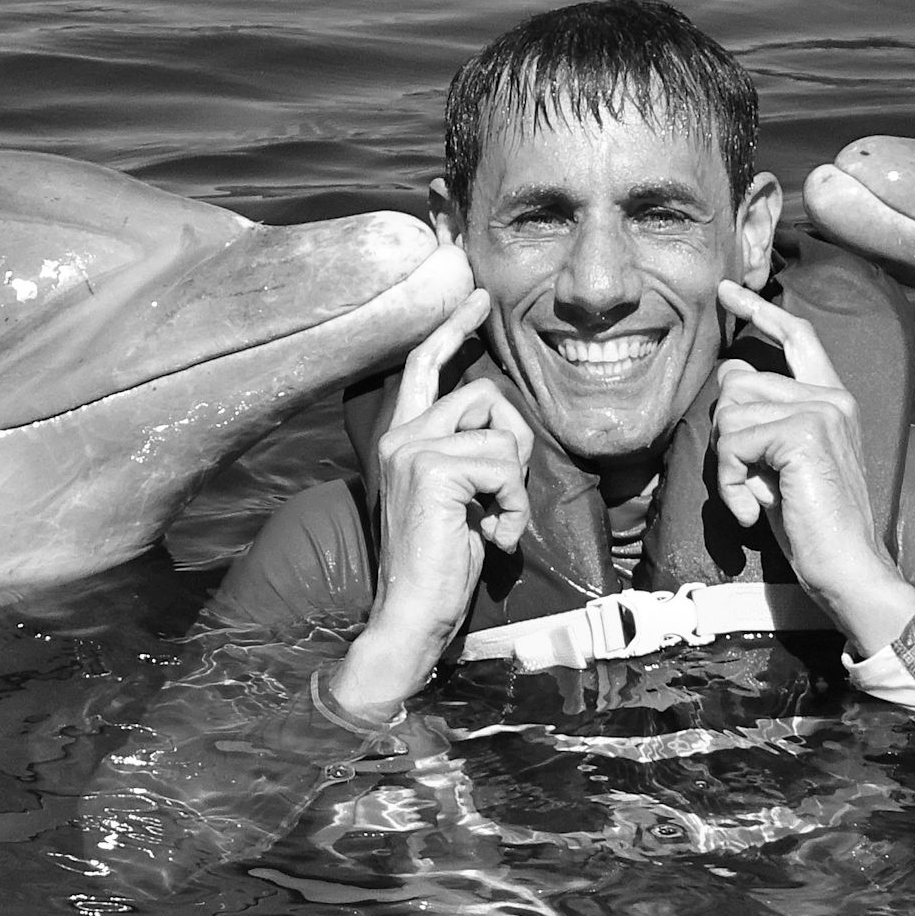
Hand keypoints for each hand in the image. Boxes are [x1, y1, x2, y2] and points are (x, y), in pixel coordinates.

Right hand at [331, 288, 531, 719]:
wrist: (412, 616)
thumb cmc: (442, 568)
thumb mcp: (460, 501)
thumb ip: (469, 459)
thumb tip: (505, 432)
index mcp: (401, 440)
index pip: (423, 367)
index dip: (452, 330)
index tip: (477, 299)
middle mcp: (399, 436)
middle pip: (483, 396)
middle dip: (514, 445)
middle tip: (504, 499)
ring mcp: (411, 449)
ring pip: (500, 434)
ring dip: (515, 485)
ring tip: (496, 524)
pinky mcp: (433, 469)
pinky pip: (505, 464)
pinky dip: (514, 504)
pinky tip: (494, 536)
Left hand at [712, 280, 914, 652]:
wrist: (846, 567)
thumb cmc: (811, 526)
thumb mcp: (777, 464)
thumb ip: (759, 420)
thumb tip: (730, 371)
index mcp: (832, 401)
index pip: (797, 338)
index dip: (760, 310)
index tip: (727, 290)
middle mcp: (832, 397)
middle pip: (738, 384)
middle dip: (726, 438)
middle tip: (746, 485)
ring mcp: (822, 410)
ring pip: (730, 414)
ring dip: (727, 467)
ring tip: (752, 501)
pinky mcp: (804, 431)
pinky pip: (734, 441)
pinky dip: (730, 482)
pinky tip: (754, 512)